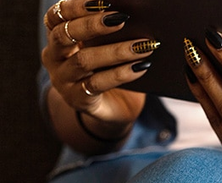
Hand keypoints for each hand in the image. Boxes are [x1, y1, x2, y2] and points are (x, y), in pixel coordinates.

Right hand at [42, 0, 158, 127]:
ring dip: (116, 51)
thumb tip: (134, 14)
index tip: (102, 2)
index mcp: (57, 37)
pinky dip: (121, 74)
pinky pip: (97, 84)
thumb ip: (111, 31)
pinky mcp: (78, 99)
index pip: (56, 16)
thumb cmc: (110, 68)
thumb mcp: (107, 47)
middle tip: (122, 18)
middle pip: (65, 36)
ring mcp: (63, 80)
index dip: (75, 7)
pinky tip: (140, 67)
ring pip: (84, 60)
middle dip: (93, 26)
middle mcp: (54, 57)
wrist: (114, 108)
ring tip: (143, 46)